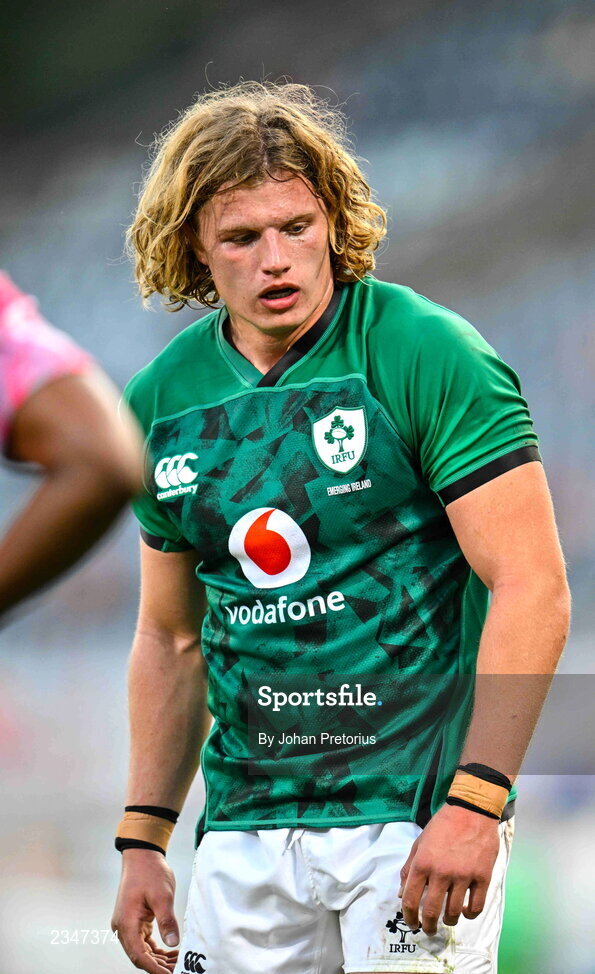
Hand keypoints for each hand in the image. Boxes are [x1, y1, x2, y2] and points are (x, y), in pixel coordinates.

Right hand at [111, 849, 179, 972]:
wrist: (141, 855)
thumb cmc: (149, 872)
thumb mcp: (162, 896)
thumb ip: (167, 920)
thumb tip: (173, 943)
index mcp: (126, 923)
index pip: (139, 956)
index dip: (154, 969)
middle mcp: (123, 927)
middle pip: (139, 956)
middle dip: (158, 966)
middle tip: (178, 970)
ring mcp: (127, 924)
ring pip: (142, 950)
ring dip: (158, 959)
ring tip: (177, 963)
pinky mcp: (134, 920)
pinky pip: (144, 941)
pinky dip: (156, 949)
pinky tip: (170, 952)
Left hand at [399, 803, 499, 935]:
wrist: (471, 810)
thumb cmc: (442, 825)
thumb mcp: (419, 843)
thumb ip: (409, 869)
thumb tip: (402, 894)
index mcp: (422, 864)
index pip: (411, 900)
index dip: (410, 917)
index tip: (412, 924)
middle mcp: (441, 873)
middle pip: (432, 912)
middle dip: (428, 926)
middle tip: (429, 929)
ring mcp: (463, 876)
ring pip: (454, 913)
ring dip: (449, 922)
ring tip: (448, 920)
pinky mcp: (482, 877)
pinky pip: (476, 906)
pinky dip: (470, 915)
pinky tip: (466, 911)